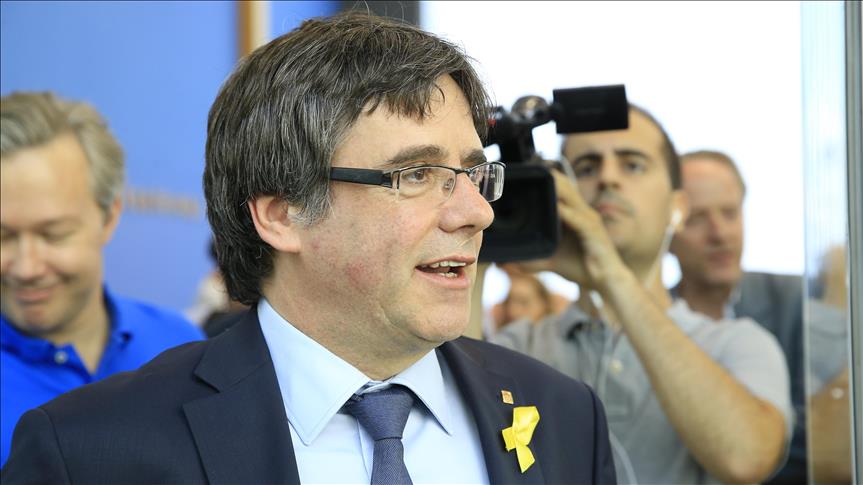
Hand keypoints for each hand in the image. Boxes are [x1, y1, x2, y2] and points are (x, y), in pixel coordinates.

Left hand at [535, 170, 627, 291]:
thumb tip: (507, 263)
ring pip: (573, 200)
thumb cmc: (581, 267)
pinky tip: (558, 208)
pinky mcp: (595, 233)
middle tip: (530, 169)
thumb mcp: (551, 261)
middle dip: (550, 178)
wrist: (606, 281)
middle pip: (566, 188)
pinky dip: (569, 213)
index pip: (561, 191)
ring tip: (543, 179)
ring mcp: (590, 221)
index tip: (527, 173)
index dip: (547, 180)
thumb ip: (531, 260)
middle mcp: (583, 213)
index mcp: (574, 215)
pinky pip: (580, 220)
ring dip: (559, 189)